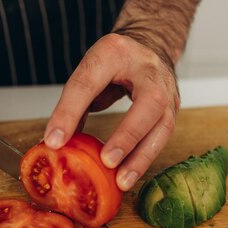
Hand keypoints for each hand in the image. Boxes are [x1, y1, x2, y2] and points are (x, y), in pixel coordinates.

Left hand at [44, 33, 179, 190]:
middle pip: (148, 102)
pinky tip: (129, 175)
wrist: (151, 45)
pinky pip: (162, 137)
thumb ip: (75, 102)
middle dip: (128, 135)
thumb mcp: (90, 70)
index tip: (53, 141)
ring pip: (163, 125)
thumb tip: (58, 142)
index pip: (89, 82)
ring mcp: (167, 89)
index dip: (69, 112)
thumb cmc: (117, 61)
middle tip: (107, 161)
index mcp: (115, 52)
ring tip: (121, 181)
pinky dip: (145, 158)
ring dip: (141, 157)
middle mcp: (149, 69)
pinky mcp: (173, 108)